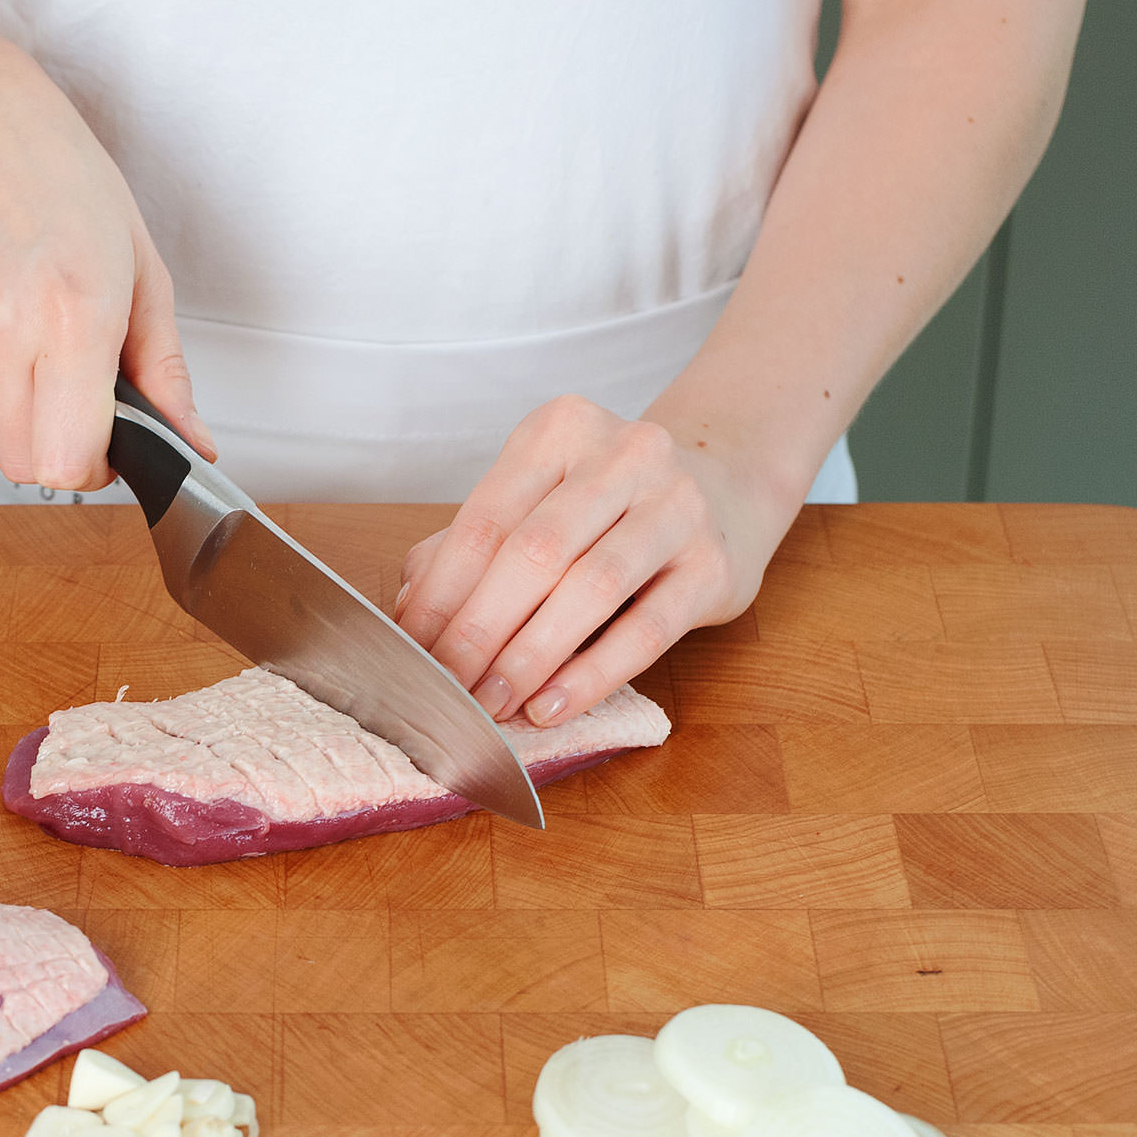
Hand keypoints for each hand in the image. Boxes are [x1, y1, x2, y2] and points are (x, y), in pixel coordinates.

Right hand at [0, 37, 211, 489]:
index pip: (70, 465)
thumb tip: (193, 446)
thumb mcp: (141, 266)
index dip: (96, 467)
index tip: (108, 441)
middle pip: (28, 465)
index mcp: (72, 315)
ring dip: (16, 410)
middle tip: (74, 387)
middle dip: (59, 444)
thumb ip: (165, 371)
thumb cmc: (60, 178)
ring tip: (28, 333)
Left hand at [394, 394, 796, 725]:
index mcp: (561, 430)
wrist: (727, 486)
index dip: (440, 592)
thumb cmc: (608, 507)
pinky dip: (591, 675)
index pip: (485, 520)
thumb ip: (472, 544)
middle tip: (446, 686)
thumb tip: (408, 608)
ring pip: (589, 588)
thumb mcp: (538, 501)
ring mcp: (678, 505)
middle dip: (478, 630)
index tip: (408, 648)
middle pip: (533, 552)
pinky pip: (646, 630)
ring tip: (492, 704)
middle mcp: (625, 455)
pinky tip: (551, 706)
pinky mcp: (715, 564)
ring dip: (529, 656)